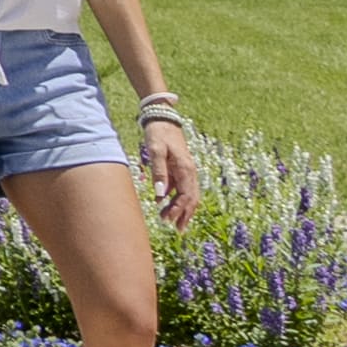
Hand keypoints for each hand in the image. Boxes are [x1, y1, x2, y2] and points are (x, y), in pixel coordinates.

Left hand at [139, 109, 201, 223]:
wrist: (161, 116)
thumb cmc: (158, 133)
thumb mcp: (155, 151)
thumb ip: (159, 173)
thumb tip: (160, 195)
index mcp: (186, 169)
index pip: (186, 197)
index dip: (179, 211)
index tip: (169, 222)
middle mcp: (189, 171)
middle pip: (191, 199)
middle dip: (185, 215)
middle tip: (177, 230)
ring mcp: (185, 169)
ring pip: (187, 194)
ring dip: (181, 208)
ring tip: (172, 221)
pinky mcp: (179, 167)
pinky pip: (180, 187)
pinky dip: (175, 198)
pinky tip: (165, 204)